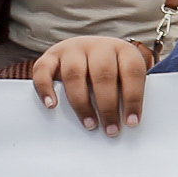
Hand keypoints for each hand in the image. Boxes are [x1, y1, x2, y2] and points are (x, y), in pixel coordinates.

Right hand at [27, 34, 150, 131]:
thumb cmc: (109, 72)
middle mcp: (98, 46)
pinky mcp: (51, 56)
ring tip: (89, 124)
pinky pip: (43, 71)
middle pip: (103, 74)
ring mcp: (72, 49)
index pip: (131, 72)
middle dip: (108, 106)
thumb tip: (126, 122)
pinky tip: (52, 106)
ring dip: (82, 103)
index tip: (131, 122)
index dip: (133, 98)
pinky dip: (46, 89)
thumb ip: (126, 93)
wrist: (85, 50)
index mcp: (122, 50)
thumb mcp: (124, 77)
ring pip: (74, 74)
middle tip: (110, 129)